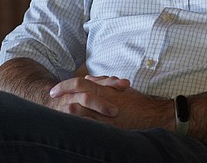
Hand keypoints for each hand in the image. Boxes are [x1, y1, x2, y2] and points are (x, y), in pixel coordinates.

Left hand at [48, 75, 169, 129]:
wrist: (155, 115)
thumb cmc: (137, 103)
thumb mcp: (119, 90)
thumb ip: (103, 84)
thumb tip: (87, 80)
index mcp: (105, 91)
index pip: (80, 84)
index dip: (65, 86)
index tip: (54, 89)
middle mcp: (103, 101)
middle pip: (76, 97)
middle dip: (62, 96)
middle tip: (51, 97)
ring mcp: (105, 116)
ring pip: (79, 112)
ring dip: (67, 111)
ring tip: (56, 112)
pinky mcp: (108, 127)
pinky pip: (88, 126)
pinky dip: (78, 125)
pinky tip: (69, 126)